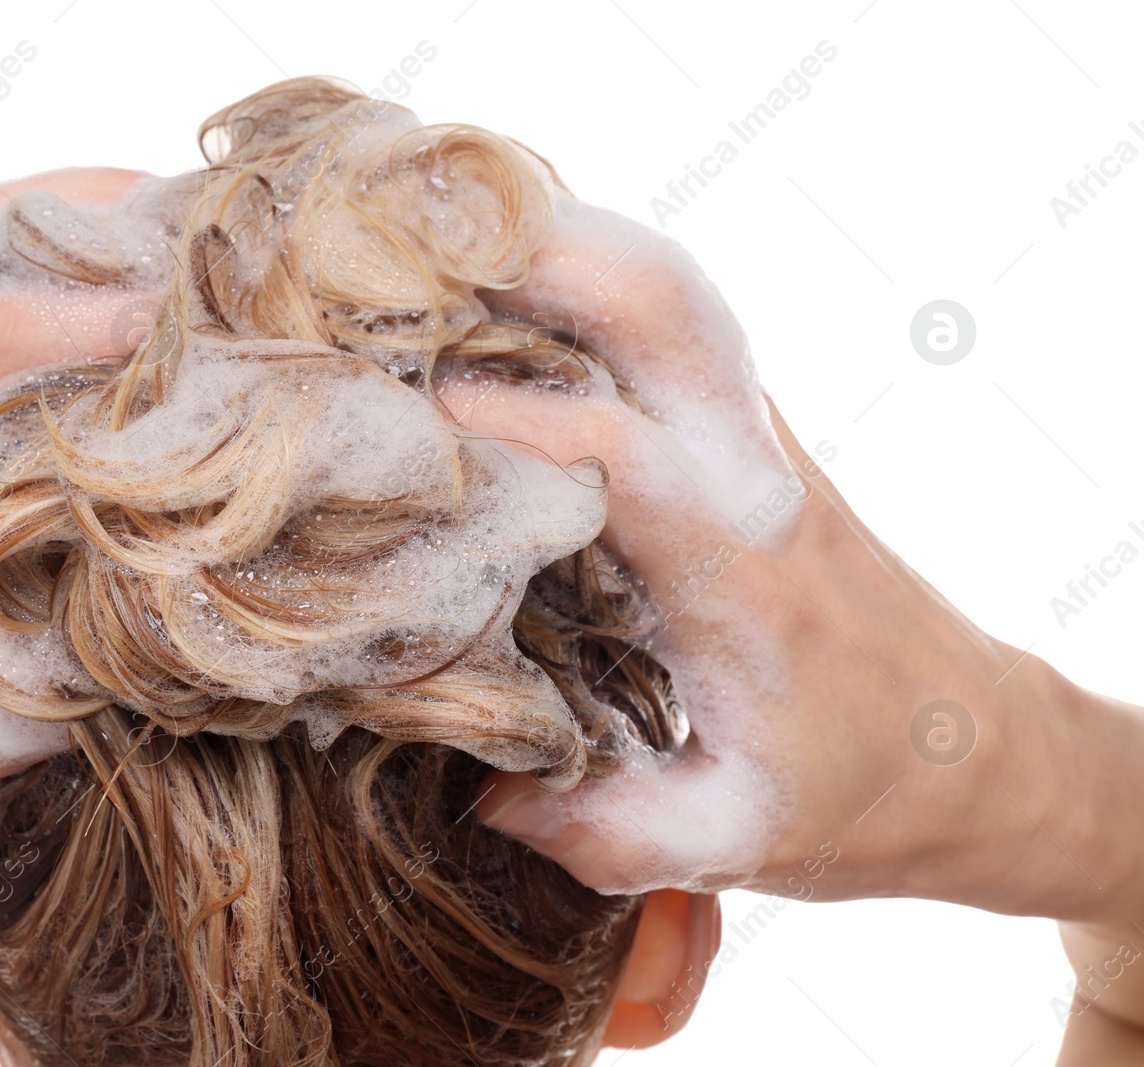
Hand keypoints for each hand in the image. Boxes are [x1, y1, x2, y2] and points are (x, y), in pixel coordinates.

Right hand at [446, 193, 1143, 925]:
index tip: (405, 414)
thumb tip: (479, 794)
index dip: (509, 420)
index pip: (621, 454)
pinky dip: (588, 283)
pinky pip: (671, 327)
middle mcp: (756, 476)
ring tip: (446, 241)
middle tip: (423, 245)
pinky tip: (510, 293)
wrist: (981, 749)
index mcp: (744, 572)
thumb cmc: (868, 793)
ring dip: (565, 247)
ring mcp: (761, 443)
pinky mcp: (753, 439)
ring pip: (673, 294)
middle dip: (547, 252)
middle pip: (667, 308)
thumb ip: (612, 830)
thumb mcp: (745, 840)